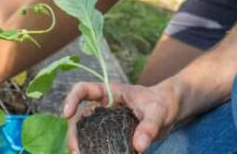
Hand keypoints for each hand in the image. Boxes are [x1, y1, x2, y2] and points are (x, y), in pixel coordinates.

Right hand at [62, 81, 179, 152]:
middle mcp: (103, 108)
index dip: (71, 99)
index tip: (66, 114)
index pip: (83, 89)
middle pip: (79, 119)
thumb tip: (139, 146)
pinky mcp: (112, 137)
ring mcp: (106, 123)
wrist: (170, 111)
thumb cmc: (162, 103)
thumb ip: (149, 126)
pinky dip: (94, 152)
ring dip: (81, 148)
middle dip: (73, 135)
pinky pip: (98, 145)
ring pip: (85, 135)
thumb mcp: (158, 112)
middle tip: (76, 152)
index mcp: (110, 93)